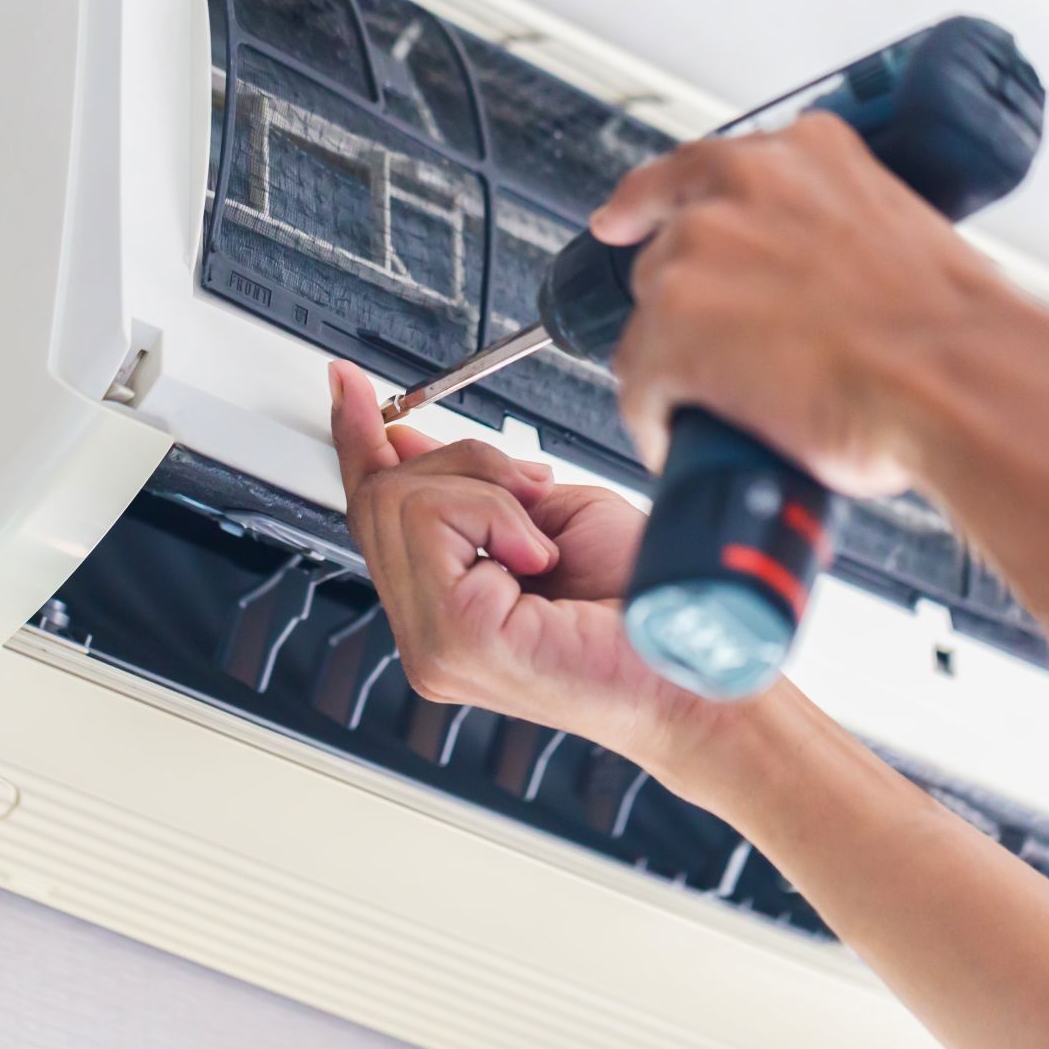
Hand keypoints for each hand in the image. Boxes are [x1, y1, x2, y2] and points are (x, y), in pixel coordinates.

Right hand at [328, 361, 711, 760]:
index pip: (375, 515)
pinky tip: (539, 555)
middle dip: (457, 463)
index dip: (359, 440)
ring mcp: (433, 646)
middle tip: (527, 486)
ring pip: (402, 499)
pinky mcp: (453, 641)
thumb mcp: (553, 514)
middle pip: (380, 497)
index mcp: (447, 612)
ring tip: (541, 537)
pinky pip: (434, 519)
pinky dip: (495, 512)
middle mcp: (428, 637)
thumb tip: (417, 441)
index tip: (349, 385)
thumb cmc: (652, 609)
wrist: (699, 663)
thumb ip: (479, 488)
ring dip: (485, 490)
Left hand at [590, 112, 1013, 496]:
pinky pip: (640, 387)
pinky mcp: (671, 330)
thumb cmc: (955, 335)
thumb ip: (835, 238)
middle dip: (690, 311)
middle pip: (669, 254)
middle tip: (733, 360)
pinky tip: (690, 442)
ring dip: (677, 369)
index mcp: (805, 156)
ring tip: (730, 409)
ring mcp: (697, 256)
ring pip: (651, 324)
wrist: (963, 383)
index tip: (623, 218)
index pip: (695, 167)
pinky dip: (659, 421)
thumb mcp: (899, 238)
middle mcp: (739, 189)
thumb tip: (814, 289)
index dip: (649, 202)